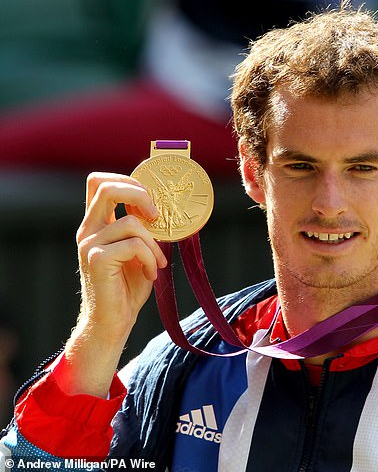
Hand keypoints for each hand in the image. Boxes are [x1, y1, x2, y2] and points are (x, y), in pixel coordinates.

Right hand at [60, 172, 166, 396]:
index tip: (151, 200)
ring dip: (154, 243)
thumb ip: (144, 229)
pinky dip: (150, 258)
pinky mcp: (96, 259)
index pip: (100, 183)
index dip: (127, 180)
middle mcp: (88, 229)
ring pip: (131, 222)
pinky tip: (151, 273)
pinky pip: (135, 245)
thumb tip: (165, 209)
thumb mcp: (140, 251)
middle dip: (140, 194)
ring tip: (157, 263)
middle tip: (157, 215)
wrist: (112, 322)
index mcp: (97, 224)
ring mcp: (89, 243)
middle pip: (106, 187)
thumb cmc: (127, 288)